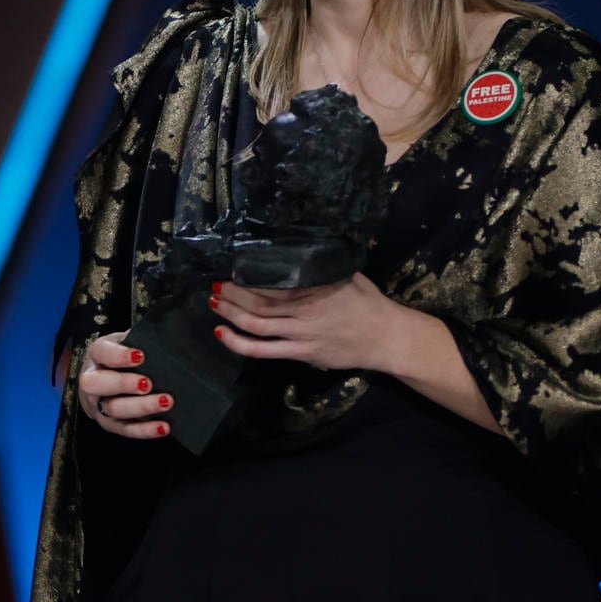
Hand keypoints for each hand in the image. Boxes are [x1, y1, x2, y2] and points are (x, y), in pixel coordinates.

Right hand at [75, 331, 172, 439]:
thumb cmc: (120, 359)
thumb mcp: (124, 343)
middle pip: (98, 384)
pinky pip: (126, 429)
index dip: (119, 355)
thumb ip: (139, 340)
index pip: (102, 353)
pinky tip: (163, 426)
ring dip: (141, 407)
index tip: (140, 356)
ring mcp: (98, 405)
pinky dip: (145, 430)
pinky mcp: (109, 424)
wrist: (101, 382)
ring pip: (114, 409)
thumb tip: (164, 340)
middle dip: (123, 384)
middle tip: (147, 383)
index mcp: (97, 356)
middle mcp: (92, 381)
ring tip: (165, 402)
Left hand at [208, 273, 404, 371]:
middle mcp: (304, 310)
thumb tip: (297, 248)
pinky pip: (264, 350)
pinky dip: (239, 343)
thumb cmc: (367, 302)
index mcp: (314, 287)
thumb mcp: (346, 274)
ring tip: (213, 304)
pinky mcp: (301, 353)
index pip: (272, 281)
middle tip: (214, 285)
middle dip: (232, 294)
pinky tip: (222, 334)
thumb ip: (320, 265)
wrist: (387, 337)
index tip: (229, 268)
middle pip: (258, 302)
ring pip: (256, 324)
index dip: (246, 276)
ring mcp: (301, 334)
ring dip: (230, 314)